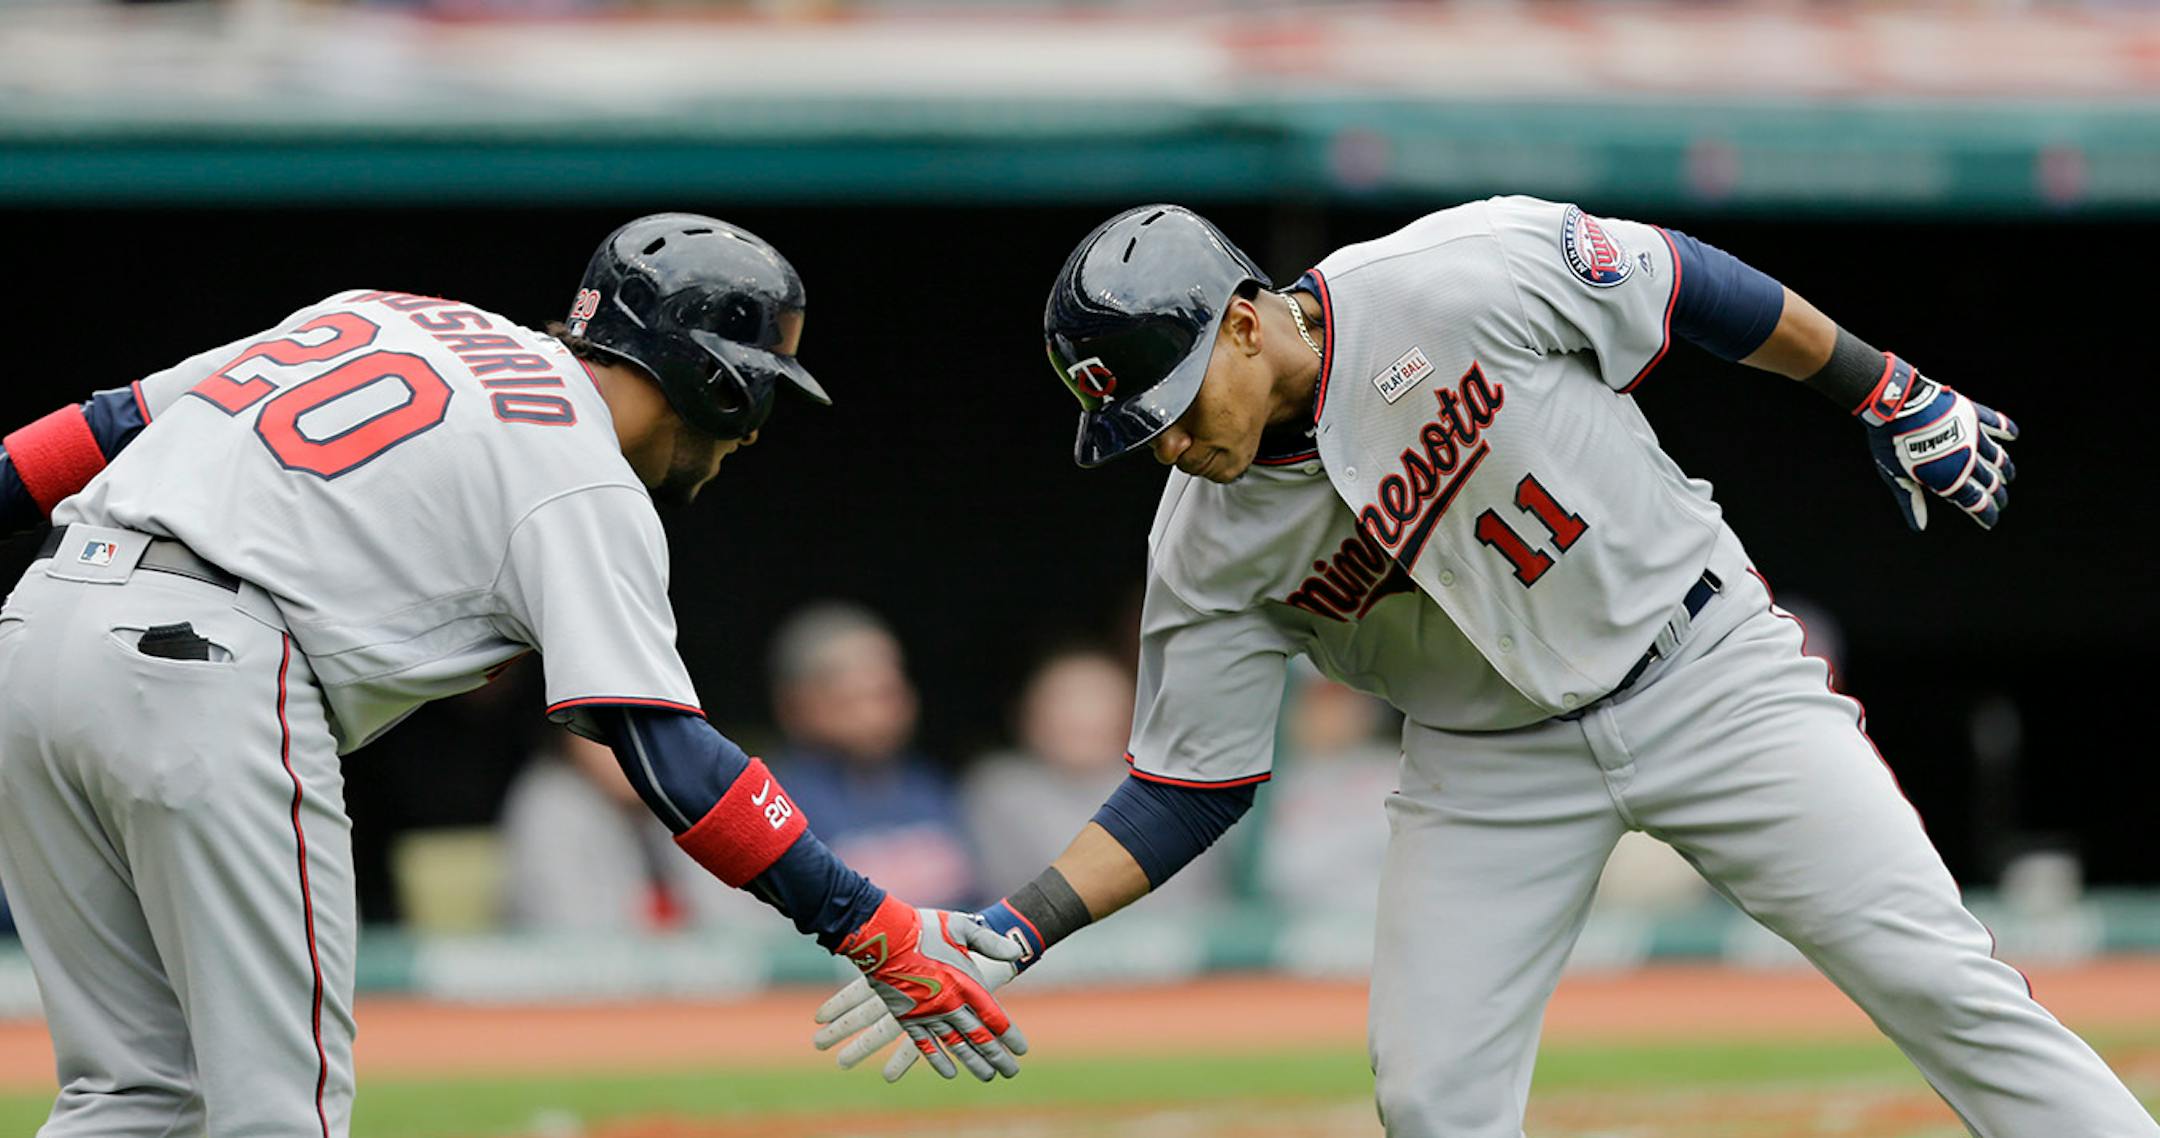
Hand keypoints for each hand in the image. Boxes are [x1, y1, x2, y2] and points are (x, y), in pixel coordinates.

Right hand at [831, 898, 1027, 1080]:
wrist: (885, 936)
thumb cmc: (925, 928)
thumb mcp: (963, 928)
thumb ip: (990, 943)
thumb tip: (1017, 952)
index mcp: (966, 984)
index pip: (994, 1017)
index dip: (1009, 1035)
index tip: (1021, 1050)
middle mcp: (949, 1005)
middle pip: (978, 1038)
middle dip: (997, 1057)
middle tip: (1011, 1072)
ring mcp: (927, 1014)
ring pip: (955, 1045)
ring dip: (973, 1062)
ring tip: (988, 1076)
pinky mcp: (907, 1017)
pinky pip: (925, 1046)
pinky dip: (938, 1059)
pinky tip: (950, 1072)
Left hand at [1861, 358, 2018, 530]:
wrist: (1894, 404)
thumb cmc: (1889, 443)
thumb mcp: (1896, 475)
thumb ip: (1911, 500)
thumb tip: (1919, 526)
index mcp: (1948, 478)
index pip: (1975, 502)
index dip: (1986, 514)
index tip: (1991, 522)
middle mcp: (1966, 459)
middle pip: (1990, 482)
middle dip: (1998, 495)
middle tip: (2002, 501)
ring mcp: (1972, 435)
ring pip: (1997, 457)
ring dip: (2005, 468)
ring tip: (2008, 475)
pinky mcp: (1971, 413)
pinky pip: (1996, 422)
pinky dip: (2006, 429)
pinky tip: (2013, 436)